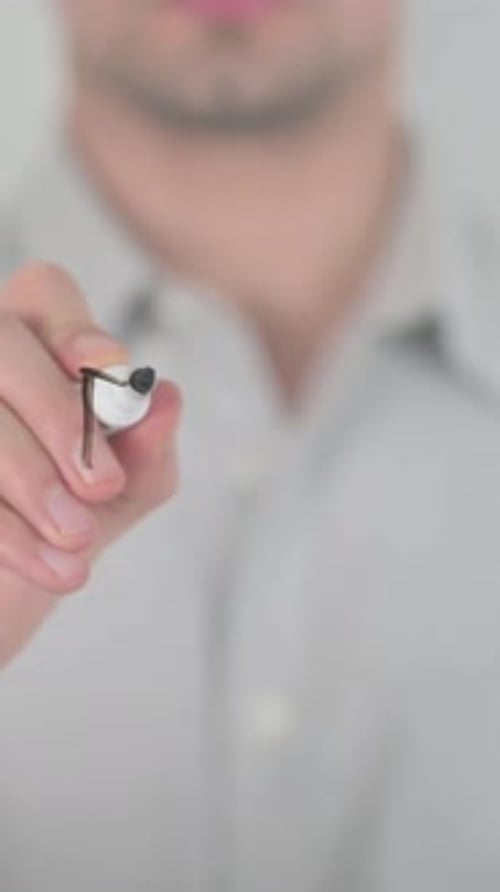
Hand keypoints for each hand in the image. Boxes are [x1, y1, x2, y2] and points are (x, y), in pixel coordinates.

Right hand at [0, 263, 180, 666]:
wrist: (8, 593)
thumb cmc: (72, 521)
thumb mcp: (128, 489)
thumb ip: (149, 448)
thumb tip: (165, 398)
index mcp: (35, 347)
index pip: (46, 292)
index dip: (76, 327)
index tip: (110, 375)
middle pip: (2, 343)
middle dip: (58, 413)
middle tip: (100, 484)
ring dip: (31, 477)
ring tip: (77, 538)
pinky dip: (9, 532)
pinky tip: (52, 566)